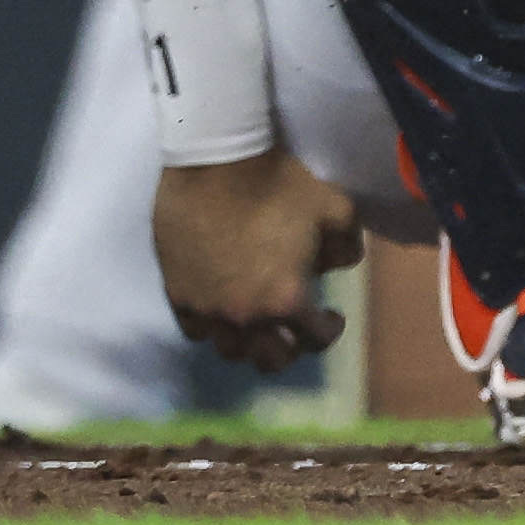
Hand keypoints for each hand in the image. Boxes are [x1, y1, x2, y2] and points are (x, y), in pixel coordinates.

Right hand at [150, 150, 360, 371]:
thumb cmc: (279, 184)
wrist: (215, 163)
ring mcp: (207, 310)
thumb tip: (336, 267)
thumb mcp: (336, 208)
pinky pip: (195, 330)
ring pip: (230, 351)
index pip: (314, 338)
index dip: (329, 331)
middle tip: (295, 332)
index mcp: (286, 299)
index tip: (332, 318)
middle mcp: (245, 316)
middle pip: (270, 360)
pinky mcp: (178, 295)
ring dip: (250, 344)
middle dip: (290, 350)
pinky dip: (212, 328)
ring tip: (258, 325)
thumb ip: (346, 246)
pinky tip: (223, 309)